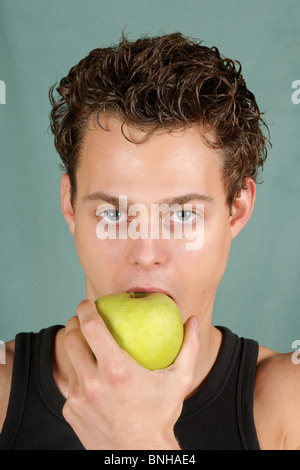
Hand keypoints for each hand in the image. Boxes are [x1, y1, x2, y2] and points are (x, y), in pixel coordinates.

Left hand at [62, 299, 200, 449]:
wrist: (141, 454)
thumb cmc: (161, 415)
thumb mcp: (179, 380)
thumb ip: (188, 347)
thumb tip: (192, 319)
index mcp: (116, 370)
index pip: (91, 328)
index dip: (86, 309)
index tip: (88, 302)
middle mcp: (92, 384)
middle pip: (71, 340)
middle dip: (74, 323)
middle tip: (82, 319)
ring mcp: (78, 399)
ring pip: (69, 361)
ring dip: (74, 347)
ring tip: (84, 341)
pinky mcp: (71, 411)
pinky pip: (70, 384)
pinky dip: (78, 373)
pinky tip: (89, 373)